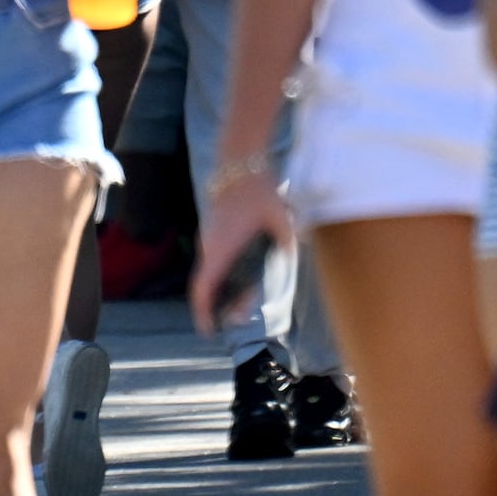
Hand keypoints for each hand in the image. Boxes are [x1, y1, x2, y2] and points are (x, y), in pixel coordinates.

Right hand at [191, 166, 295, 334]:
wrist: (240, 165)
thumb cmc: (260, 193)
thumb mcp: (281, 221)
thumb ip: (287, 244)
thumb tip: (293, 260)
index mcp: (222, 248)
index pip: (203, 287)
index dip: (203, 312)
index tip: (208, 330)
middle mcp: (210, 246)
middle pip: (203, 286)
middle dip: (214, 308)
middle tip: (232, 321)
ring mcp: (208, 239)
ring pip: (206, 273)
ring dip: (217, 292)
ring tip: (237, 306)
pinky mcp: (211, 232)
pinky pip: (211, 262)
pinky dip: (218, 278)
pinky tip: (237, 282)